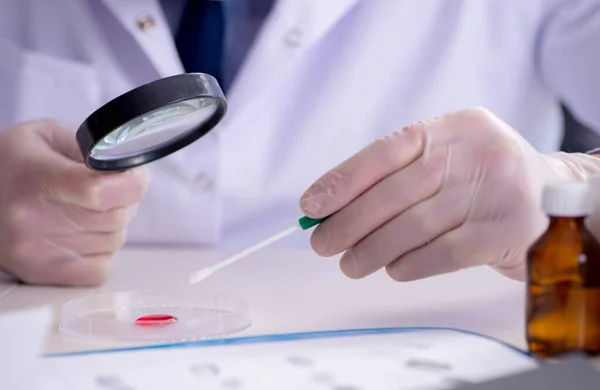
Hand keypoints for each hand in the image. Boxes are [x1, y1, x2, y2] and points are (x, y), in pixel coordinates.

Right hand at [0, 120, 147, 285]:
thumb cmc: (13, 163)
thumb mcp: (45, 135)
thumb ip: (91, 147)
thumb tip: (129, 168)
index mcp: (37, 179)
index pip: (101, 191)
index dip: (132, 183)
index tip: (134, 176)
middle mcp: (33, 220)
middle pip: (116, 217)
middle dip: (124, 201)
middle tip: (108, 189)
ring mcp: (37, 251)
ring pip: (115, 241)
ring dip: (113, 225)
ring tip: (86, 209)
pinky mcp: (41, 273)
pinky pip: (102, 268)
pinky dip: (103, 251)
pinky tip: (84, 234)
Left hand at [300, 107, 599, 281]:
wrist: (557, 202)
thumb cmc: (485, 183)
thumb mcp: (450, 161)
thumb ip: (400, 177)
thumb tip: (333, 207)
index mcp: (454, 127)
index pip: (387, 150)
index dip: (343, 179)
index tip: (312, 206)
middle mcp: (477, 151)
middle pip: (395, 191)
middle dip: (349, 222)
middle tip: (322, 244)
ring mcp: (496, 190)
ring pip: (414, 225)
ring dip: (373, 250)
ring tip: (351, 264)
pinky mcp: (507, 231)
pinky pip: (443, 253)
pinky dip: (410, 264)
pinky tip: (393, 270)